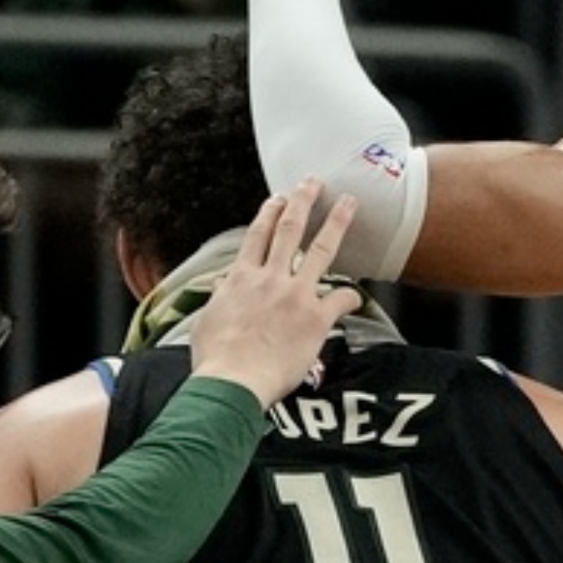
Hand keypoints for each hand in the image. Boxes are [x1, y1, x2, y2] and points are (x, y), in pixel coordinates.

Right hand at [190, 181, 362, 409]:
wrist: (233, 380)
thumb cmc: (216, 358)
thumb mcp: (207, 321)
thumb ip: (220, 300)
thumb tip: (222, 291)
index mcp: (240, 278)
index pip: (257, 236)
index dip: (269, 213)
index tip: (278, 198)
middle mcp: (269, 278)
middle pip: (289, 229)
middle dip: (303, 201)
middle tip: (314, 182)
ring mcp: (295, 294)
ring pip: (319, 248)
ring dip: (336, 222)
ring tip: (348, 203)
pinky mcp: (316, 316)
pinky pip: (341, 298)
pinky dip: (351, 296)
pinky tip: (355, 297)